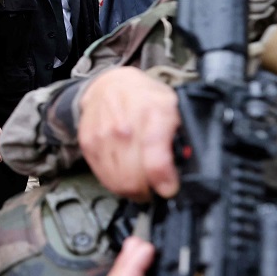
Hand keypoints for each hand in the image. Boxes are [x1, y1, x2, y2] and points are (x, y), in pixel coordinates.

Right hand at [77, 67, 180, 201]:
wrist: (111, 84)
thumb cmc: (146, 98)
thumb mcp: (174, 108)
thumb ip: (184, 136)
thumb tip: (187, 165)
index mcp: (154, 114)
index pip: (156, 160)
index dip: (164, 181)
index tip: (169, 187)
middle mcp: (125, 125)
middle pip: (135, 178)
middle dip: (149, 191)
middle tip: (155, 188)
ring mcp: (103, 135)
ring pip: (118, 182)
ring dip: (132, 190)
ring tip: (141, 183)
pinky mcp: (88, 143)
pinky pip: (103, 177)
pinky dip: (116, 183)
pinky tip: (125, 175)